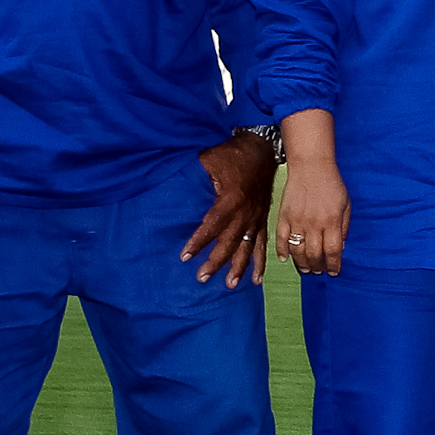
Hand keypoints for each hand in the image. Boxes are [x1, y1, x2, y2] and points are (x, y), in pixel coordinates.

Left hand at [185, 132, 279, 286]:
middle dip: (216, 261)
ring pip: (247, 247)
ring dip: (239, 267)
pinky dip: (260, 262)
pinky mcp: (262, 219)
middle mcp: (246, 213)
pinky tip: (257, 279)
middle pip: (230, 242)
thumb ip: (194, 175)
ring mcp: (256, 218)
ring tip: (230, 285)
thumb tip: (171, 185)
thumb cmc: (232, 155)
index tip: (185, 256)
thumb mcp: (209, 160)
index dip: (199, 242)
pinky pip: (262, 244)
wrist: (261, 149)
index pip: (213, 226)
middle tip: (202, 278)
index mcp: (232, 199)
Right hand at [276, 153, 349, 277]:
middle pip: (314, 254)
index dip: (333, 265)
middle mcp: (314, 224)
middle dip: (317, 267)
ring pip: (297, 250)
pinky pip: (281, 238)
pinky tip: (286, 258)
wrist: (311, 166)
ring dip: (301, 263)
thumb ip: (345, 226)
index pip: (333, 251)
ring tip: (306, 269)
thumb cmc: (332, 184)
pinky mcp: (283, 216)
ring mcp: (297, 221)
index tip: (334, 272)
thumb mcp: (346, 204)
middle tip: (319, 272)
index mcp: (332, 221)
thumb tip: (342, 247)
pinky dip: (282, 251)